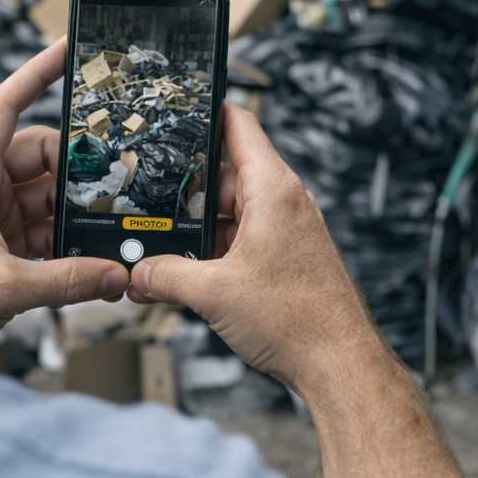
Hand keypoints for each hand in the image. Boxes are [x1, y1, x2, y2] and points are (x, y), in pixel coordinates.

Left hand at [0, 38, 128, 356]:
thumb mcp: (4, 287)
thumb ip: (67, 280)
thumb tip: (115, 274)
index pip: (5, 106)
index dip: (37, 71)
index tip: (69, 48)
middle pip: (39, 155)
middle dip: (76, 170)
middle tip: (113, 183)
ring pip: (45, 195)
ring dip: (73, 213)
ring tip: (106, 228)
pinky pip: (42, 229)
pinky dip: (64, 241)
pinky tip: (89, 257)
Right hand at [128, 105, 381, 398]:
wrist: (338, 365)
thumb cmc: (298, 322)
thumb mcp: (212, 293)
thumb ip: (165, 275)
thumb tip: (138, 272)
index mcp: (273, 190)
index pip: (237, 125)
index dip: (204, 113)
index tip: (173, 112)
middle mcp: (284, 204)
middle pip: (223, 177)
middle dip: (184, 195)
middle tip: (149, 210)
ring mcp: (287, 231)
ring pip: (230, 213)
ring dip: (198, 232)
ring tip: (167, 254)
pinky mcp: (286, 258)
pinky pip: (242, 240)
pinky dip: (216, 253)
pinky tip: (191, 277)